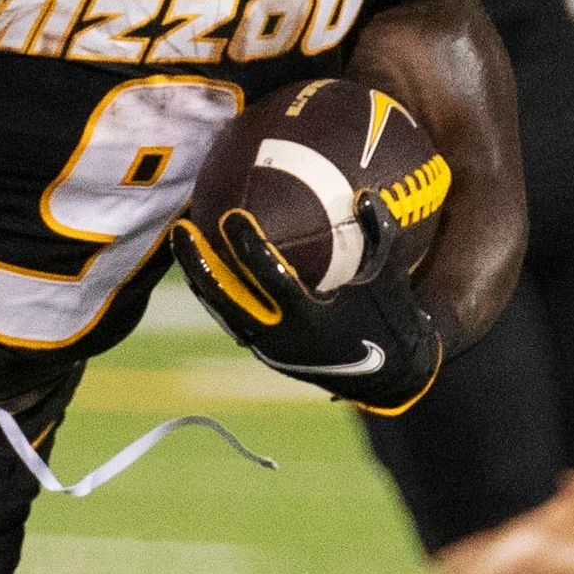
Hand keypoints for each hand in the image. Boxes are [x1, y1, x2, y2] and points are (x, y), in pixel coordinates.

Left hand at [172, 191, 444, 411]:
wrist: (389, 379)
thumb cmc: (391, 321)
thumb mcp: (391, 278)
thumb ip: (380, 235)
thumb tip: (364, 194)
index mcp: (312, 321)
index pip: (272, 280)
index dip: (249, 247)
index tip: (232, 215)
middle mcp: (282, 339)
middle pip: (227, 301)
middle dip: (199, 264)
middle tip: (181, 228)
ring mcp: (270, 349)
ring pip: (222, 312)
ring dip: (200, 278)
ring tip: (182, 243)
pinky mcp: (267, 352)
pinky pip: (233, 319)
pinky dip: (217, 294)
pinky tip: (206, 265)